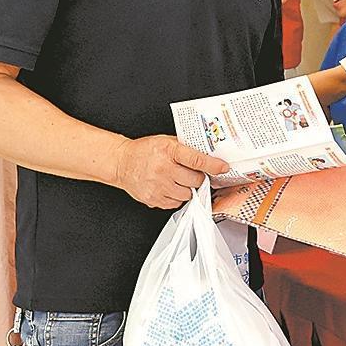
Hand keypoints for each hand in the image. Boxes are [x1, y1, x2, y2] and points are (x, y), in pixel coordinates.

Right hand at [113, 135, 228, 208]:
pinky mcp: (153, 199)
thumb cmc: (144, 151)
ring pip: (187, 194)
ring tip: (178, 180)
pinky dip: (177, 197)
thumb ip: (185, 148)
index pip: (196, 160)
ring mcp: (158, 186)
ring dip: (188, 188)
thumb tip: (208, 153)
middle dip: (199, 178)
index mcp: (169, 151)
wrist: (121, 162)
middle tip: (194, 174)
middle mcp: (163, 169)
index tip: (223, 167)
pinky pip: (176, 203)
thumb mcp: (166, 141)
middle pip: (195, 180)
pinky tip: (170, 187)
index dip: (213, 165)